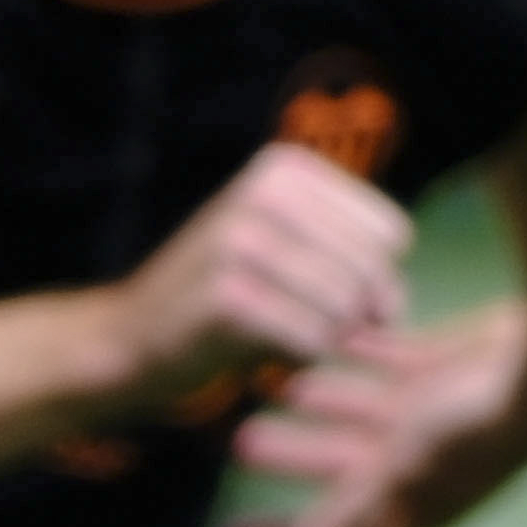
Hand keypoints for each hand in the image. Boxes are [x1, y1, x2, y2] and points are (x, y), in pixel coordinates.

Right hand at [114, 142, 414, 408]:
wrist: (132, 335)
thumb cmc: (232, 295)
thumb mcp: (293, 250)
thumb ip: (359, 262)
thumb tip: (394, 306)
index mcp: (285, 168)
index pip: (392, 233)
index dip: (378, 277)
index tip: (335, 292)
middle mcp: (262, 192)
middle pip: (373, 271)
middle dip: (359, 314)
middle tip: (313, 325)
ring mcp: (239, 240)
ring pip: (347, 307)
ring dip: (330, 338)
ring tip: (289, 334)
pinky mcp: (225, 296)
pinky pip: (313, 339)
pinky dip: (303, 357)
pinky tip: (270, 353)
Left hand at [223, 301, 526, 526]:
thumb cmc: (473, 433)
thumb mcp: (399, 476)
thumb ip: (346, 515)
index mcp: (414, 507)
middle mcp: (422, 466)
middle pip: (340, 465)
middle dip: (293, 455)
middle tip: (240, 442)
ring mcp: (435, 416)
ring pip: (360, 408)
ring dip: (319, 399)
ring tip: (266, 380)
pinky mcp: (447, 368)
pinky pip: (389, 360)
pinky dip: (358, 350)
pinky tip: (325, 336)